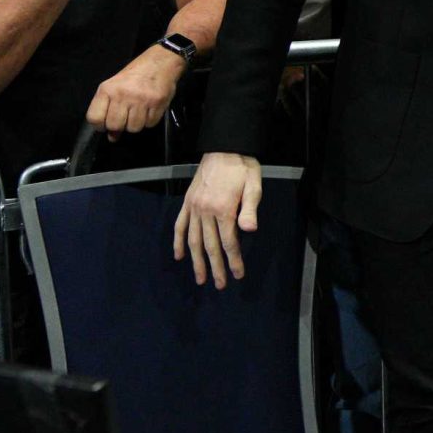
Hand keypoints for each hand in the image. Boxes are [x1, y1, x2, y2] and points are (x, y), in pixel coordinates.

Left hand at [87, 46, 183, 137]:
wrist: (160, 62)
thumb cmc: (134, 75)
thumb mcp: (115, 87)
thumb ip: (109, 111)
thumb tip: (112, 137)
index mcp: (108, 89)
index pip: (95, 118)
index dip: (100, 126)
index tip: (106, 124)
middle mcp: (123, 94)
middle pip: (115, 126)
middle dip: (120, 126)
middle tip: (125, 118)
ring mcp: (141, 99)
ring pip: (134, 128)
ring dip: (136, 124)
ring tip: (139, 112)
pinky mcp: (158, 103)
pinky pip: (150, 124)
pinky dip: (149, 120)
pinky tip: (149, 109)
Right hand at [172, 152, 263, 288]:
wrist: (225, 147)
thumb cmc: (243, 168)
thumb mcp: (253, 185)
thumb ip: (249, 208)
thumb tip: (250, 230)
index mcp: (223, 209)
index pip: (228, 242)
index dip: (233, 260)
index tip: (237, 275)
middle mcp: (205, 211)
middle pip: (209, 245)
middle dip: (215, 267)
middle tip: (219, 285)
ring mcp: (194, 207)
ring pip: (193, 240)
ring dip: (196, 261)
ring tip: (200, 278)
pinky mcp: (188, 202)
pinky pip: (180, 225)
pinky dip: (178, 241)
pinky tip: (179, 256)